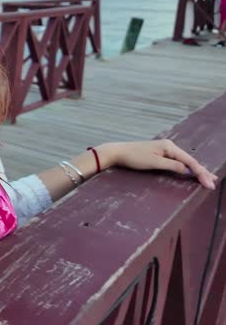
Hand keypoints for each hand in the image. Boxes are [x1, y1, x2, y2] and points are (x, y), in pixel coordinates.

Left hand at [99, 140, 216, 189]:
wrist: (117, 152)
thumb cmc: (134, 157)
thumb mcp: (154, 163)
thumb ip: (172, 166)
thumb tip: (187, 169)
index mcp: (170, 147)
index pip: (190, 162)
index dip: (200, 173)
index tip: (209, 184)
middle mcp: (169, 146)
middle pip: (189, 160)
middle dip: (202, 172)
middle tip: (213, 183)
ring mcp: (164, 149)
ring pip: (184, 161)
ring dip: (196, 170)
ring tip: (208, 178)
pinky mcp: (159, 153)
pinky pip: (177, 161)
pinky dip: (186, 167)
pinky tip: (191, 172)